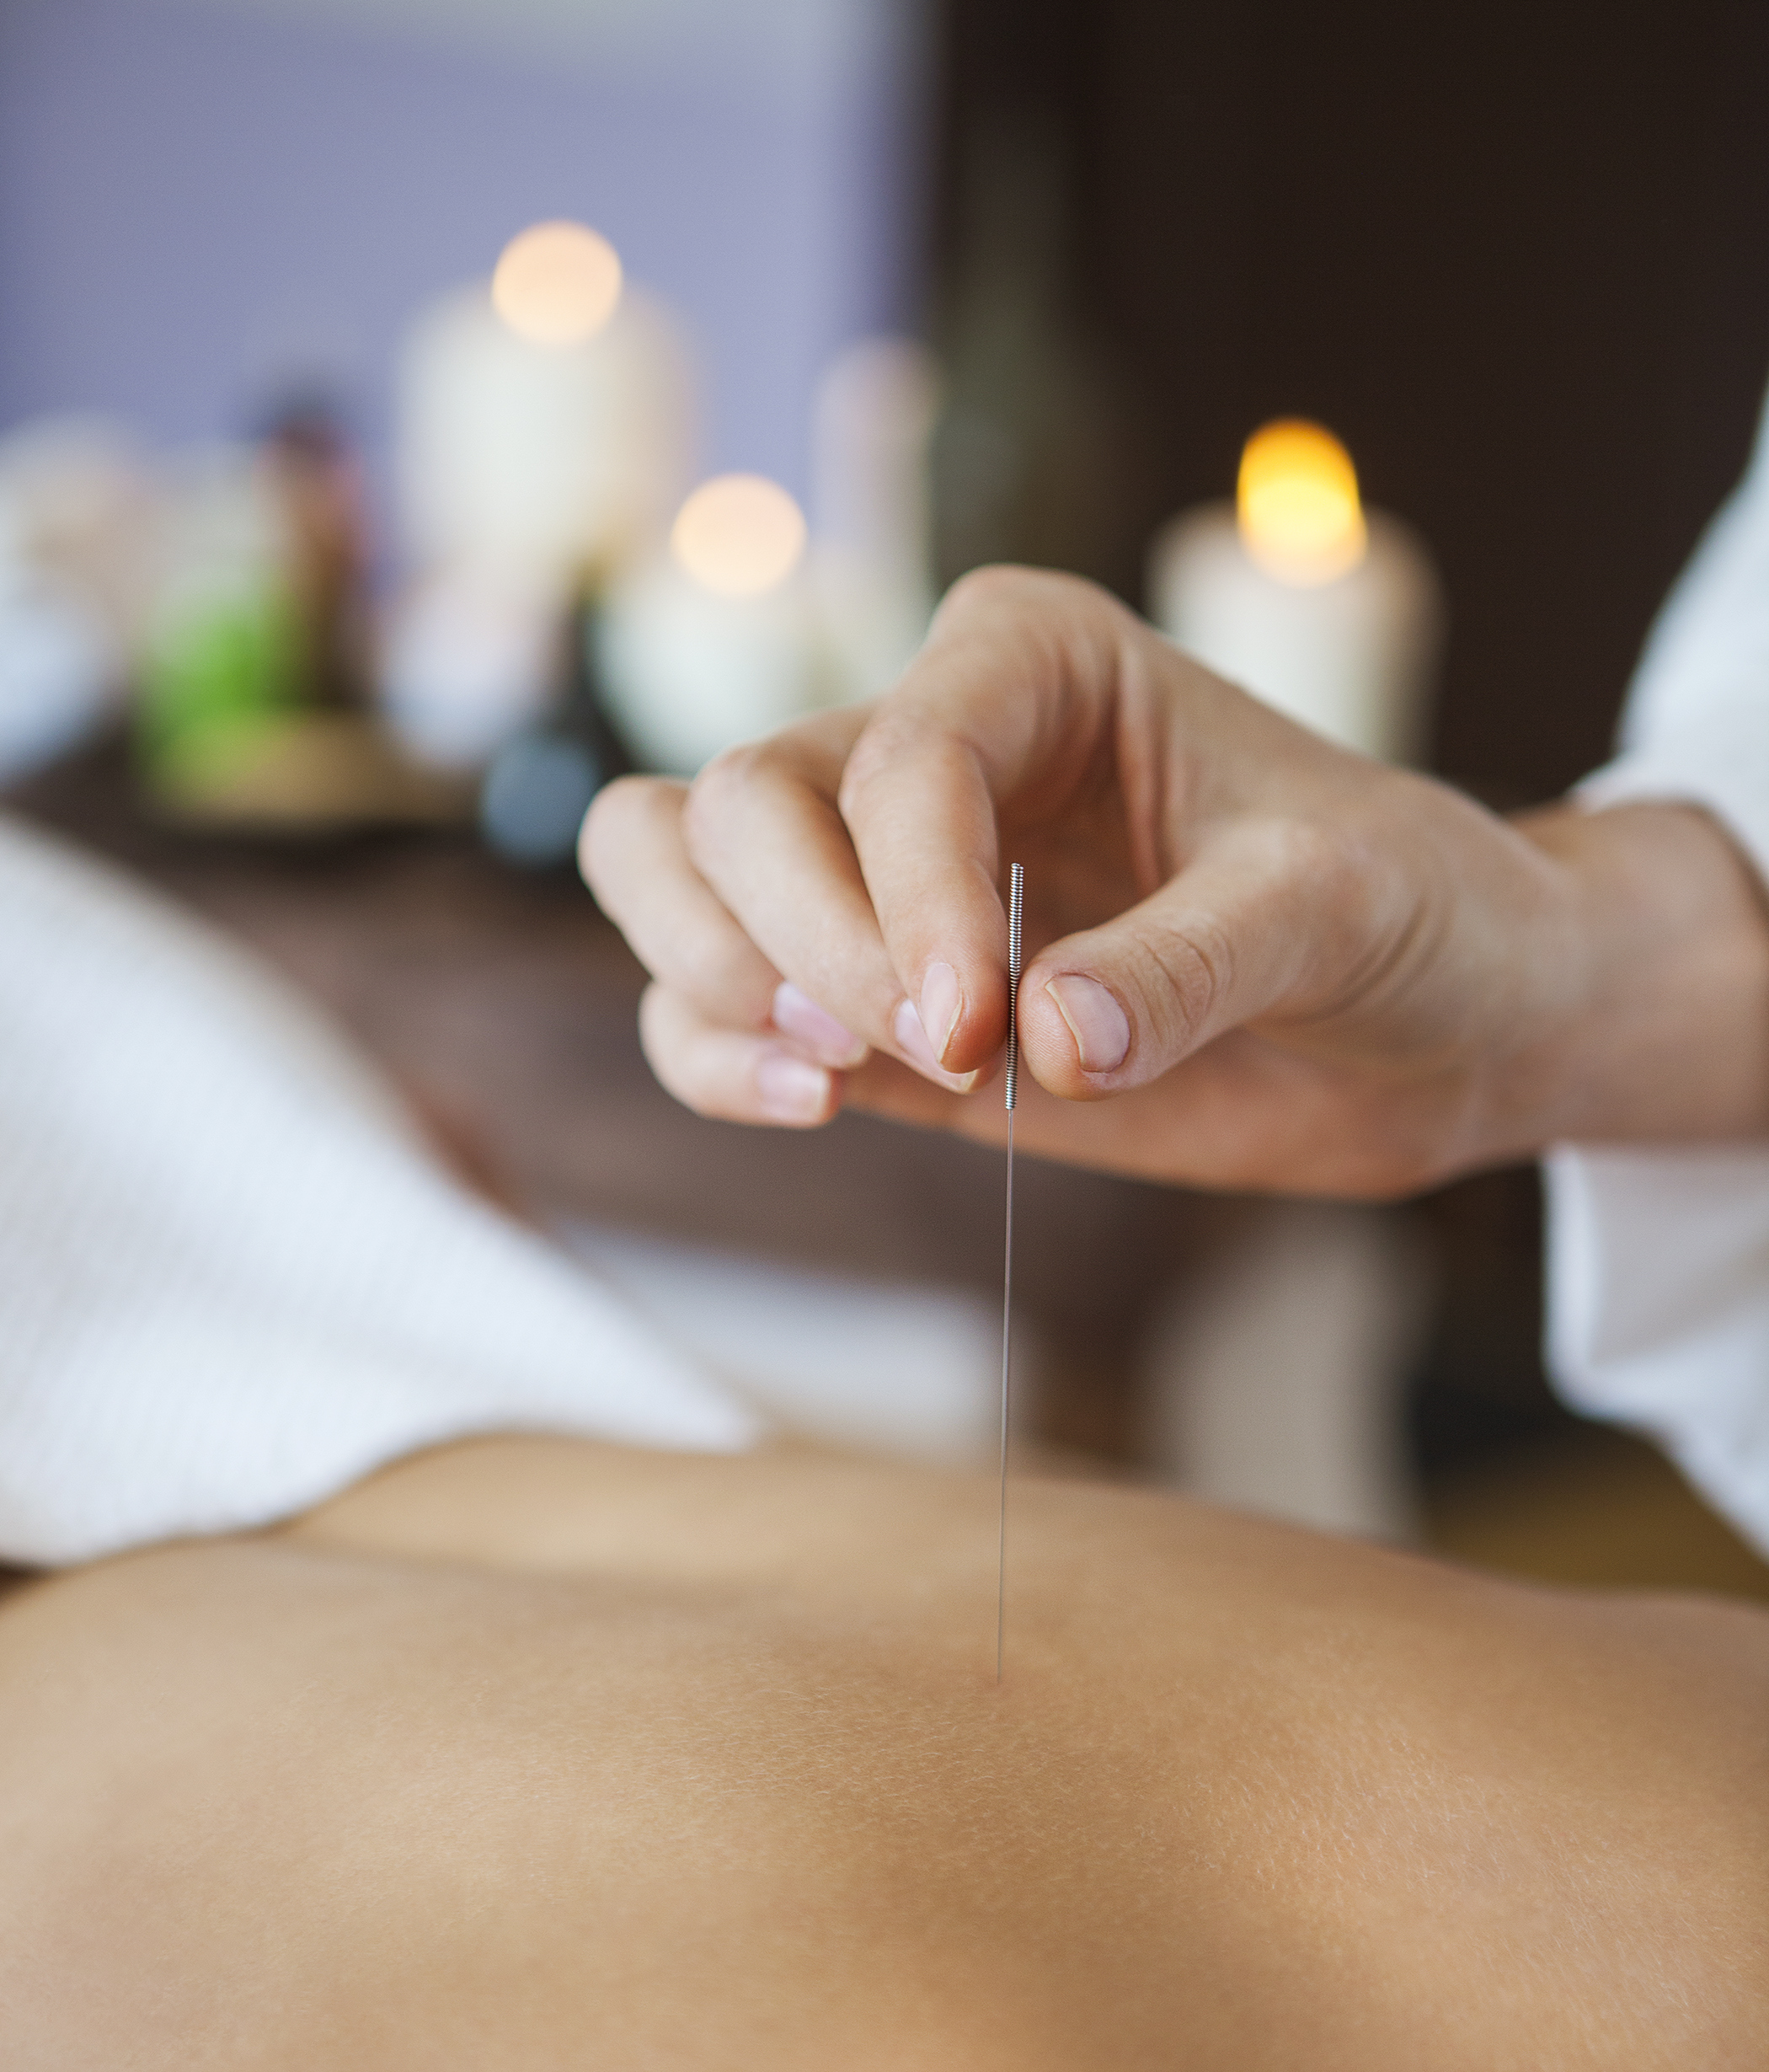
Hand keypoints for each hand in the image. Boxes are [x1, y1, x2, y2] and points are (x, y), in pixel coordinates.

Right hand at [582, 566, 1768, 1195]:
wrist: (1436, 1019)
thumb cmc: (1405, 912)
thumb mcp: (1336, 912)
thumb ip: (1193, 965)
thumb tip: (1045, 1038)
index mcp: (1036, 663)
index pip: (898, 759)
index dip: (905, 898)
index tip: (977, 1031)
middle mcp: (931, 747)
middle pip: (733, 804)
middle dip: (793, 943)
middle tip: (931, 1053)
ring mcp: (884, 878)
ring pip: (672, 873)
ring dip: (713, 981)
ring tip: (835, 1082)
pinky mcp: (874, 1001)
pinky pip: (711, 1005)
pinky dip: (712, 1055)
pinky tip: (815, 1107)